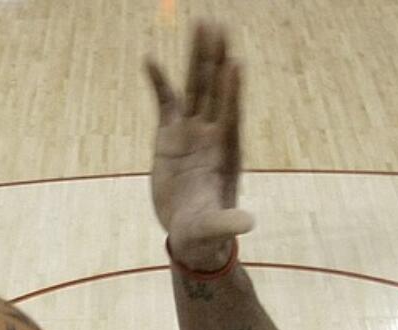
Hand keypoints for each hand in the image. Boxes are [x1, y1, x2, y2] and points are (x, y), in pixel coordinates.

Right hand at [147, 22, 254, 270]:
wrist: (191, 237)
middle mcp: (210, 136)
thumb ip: (228, 223)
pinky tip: (150, 59)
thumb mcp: (216, 229)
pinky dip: (158, 82)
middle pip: (214, 90)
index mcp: (225, 153)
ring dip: (197, 57)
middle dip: (215, 58)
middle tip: (216, 24)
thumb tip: (247, 224)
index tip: (235, 63)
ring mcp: (190, 133)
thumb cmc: (207, 234)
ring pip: (194, 87)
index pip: (230, 115)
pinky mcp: (169, 137)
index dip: (232, 91)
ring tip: (199, 24)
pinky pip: (164, 102)